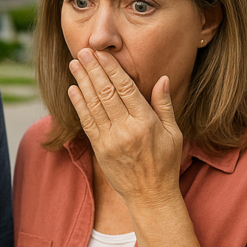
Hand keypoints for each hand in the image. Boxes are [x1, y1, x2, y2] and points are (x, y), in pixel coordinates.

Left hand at [67, 48, 183, 207]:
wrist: (150, 195)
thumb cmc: (165, 162)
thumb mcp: (174, 132)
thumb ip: (164, 104)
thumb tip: (163, 78)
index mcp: (146, 122)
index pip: (126, 89)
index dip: (112, 69)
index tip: (103, 54)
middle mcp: (127, 130)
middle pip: (106, 93)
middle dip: (93, 70)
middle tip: (83, 51)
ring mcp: (111, 140)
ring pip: (93, 105)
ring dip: (82, 82)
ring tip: (74, 64)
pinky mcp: (100, 150)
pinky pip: (87, 123)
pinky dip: (79, 104)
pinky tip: (73, 89)